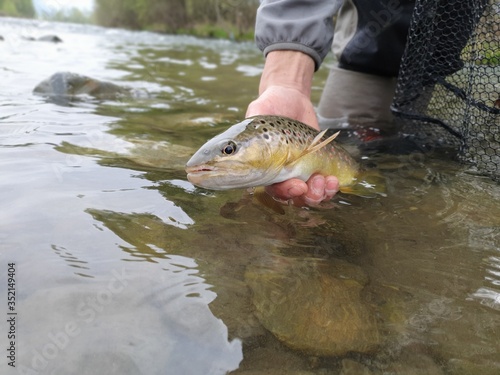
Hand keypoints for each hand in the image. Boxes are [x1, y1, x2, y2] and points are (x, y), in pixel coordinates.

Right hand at [246, 51, 339, 205]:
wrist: (289, 99)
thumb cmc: (269, 106)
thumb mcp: (258, 112)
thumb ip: (252, 126)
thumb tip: (240, 138)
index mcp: (265, 168)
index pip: (274, 189)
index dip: (286, 192)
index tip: (298, 186)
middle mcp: (282, 175)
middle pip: (294, 197)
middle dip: (308, 196)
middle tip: (315, 184)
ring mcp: (300, 172)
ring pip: (310, 196)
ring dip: (321, 193)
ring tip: (328, 181)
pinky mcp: (316, 167)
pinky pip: (324, 187)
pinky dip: (330, 188)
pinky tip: (334, 179)